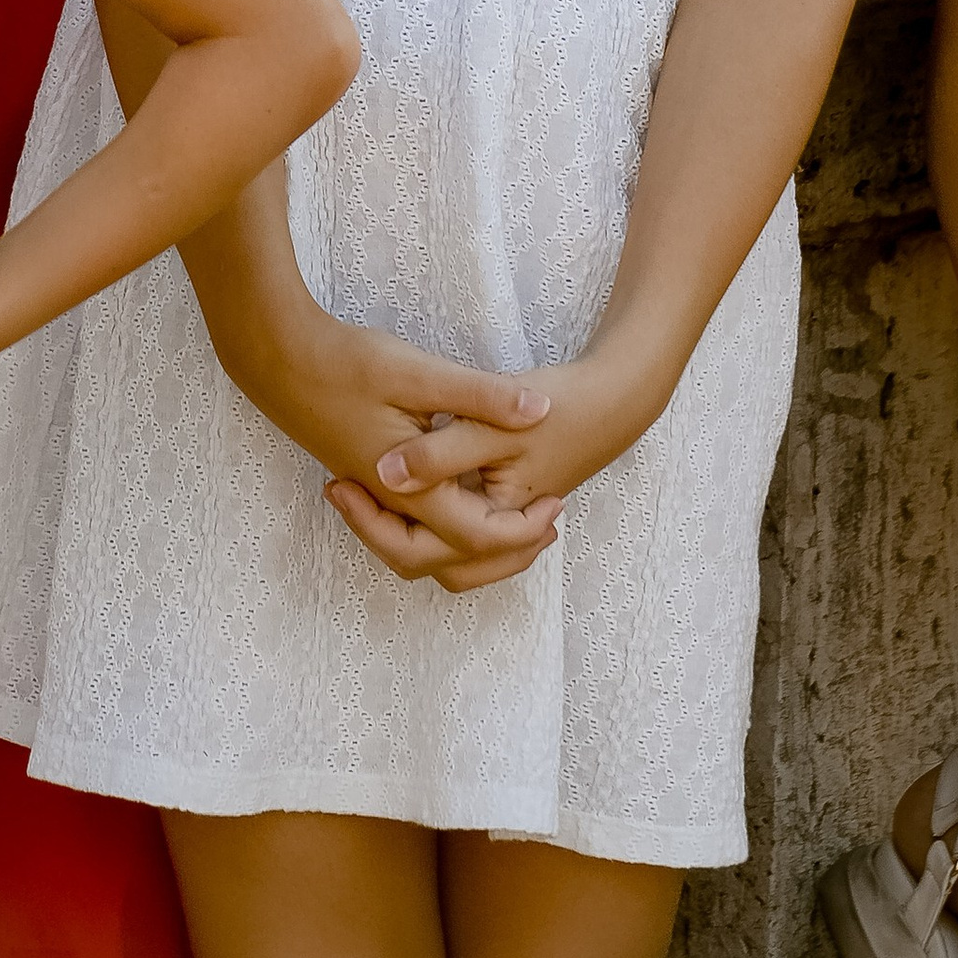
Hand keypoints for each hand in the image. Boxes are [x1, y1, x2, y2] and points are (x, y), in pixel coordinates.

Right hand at [213, 301, 565, 584]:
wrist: (276, 355)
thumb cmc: (345, 362)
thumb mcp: (420, 373)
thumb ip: (481, 396)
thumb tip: (542, 411)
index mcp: (409, 487)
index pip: (476, 536)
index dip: (523, 530)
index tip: (556, 502)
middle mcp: (389, 501)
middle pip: (451, 559)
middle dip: (504, 552)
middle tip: (545, 523)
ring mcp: (373, 493)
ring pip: (426, 546)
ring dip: (472, 541)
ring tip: (514, 516)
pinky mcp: (364, 477)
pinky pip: (409, 522)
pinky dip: (444, 523)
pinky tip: (463, 488)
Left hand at [336, 351, 657, 593]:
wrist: (618, 396)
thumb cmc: (561, 405)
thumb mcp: (490, 425)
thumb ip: (439, 454)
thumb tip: (383, 476)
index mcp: (488, 521)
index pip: (416, 551)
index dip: (369, 524)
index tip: (338, 483)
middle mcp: (495, 531)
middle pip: (425, 561)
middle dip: (380, 534)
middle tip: (342, 489)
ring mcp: (503, 518)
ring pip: (442, 549)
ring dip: (403, 527)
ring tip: (365, 487)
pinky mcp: (505, 499)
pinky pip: (458, 524)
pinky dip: (428, 512)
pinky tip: (408, 473)